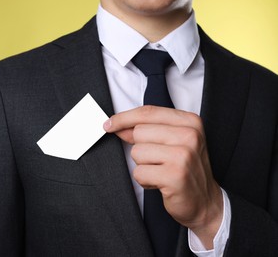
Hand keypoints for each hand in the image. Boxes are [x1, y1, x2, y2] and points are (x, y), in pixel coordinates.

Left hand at [103, 105, 222, 248]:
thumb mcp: (171, 142)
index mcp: (190, 121)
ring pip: (137, 152)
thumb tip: (116, 125)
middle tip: (158, 161)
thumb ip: (146, 130)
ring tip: (161, 172)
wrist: (205, 201)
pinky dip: (145, 181)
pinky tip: (160, 183)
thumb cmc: (185, 169)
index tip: (109, 124)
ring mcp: (184, 155)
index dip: (124, 118)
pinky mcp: (175, 175)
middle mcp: (190, 135)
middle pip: (139, 132)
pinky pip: (139, 173)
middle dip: (141, 148)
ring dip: (143, 166)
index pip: (148, 112)